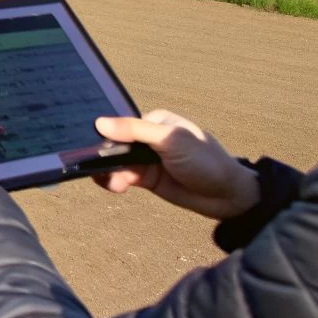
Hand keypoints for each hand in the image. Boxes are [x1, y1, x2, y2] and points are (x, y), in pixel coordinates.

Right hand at [91, 110, 259, 219]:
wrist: (227, 196)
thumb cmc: (205, 161)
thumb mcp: (170, 141)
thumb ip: (136, 130)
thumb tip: (100, 123)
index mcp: (155, 121)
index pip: (122, 123)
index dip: (105, 133)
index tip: (89, 143)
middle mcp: (149, 138)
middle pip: (116, 144)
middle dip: (105, 156)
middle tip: (97, 167)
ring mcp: (147, 160)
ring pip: (117, 162)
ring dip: (110, 172)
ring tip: (113, 183)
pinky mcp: (147, 179)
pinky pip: (123, 177)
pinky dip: (115, 181)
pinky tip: (115, 186)